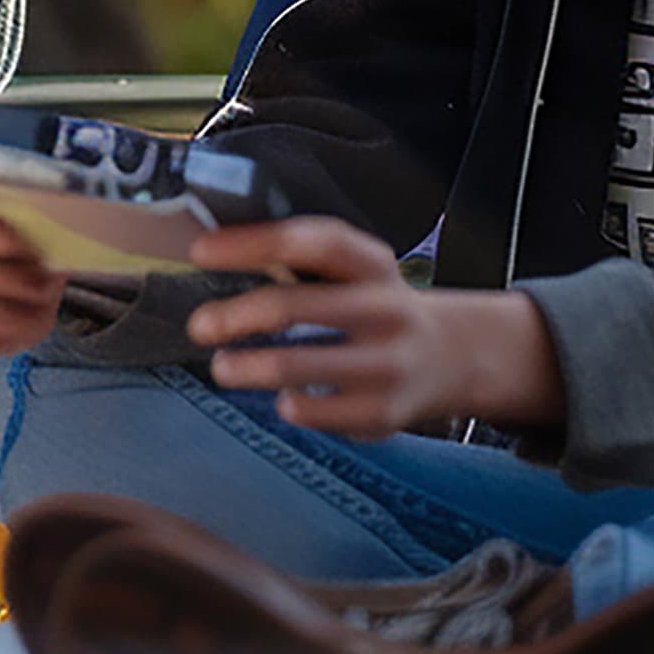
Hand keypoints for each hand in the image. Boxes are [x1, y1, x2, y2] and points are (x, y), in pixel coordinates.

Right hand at [0, 194, 65, 358]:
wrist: (40, 283)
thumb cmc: (32, 250)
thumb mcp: (36, 224)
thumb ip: (31, 218)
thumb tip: (45, 223)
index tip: (14, 241)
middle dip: (4, 277)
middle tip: (37, 276)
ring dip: (17, 308)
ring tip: (39, 296)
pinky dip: (15, 332)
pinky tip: (29, 316)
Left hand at [184, 215, 567, 435]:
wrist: (452, 356)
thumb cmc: (376, 306)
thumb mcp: (355, 270)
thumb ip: (298, 260)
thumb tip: (213, 252)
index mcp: (371, 264)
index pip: (310, 242)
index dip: (251, 244)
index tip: (200, 252)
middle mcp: (385, 308)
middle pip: (294, 304)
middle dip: (236, 315)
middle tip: (200, 325)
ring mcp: (387, 362)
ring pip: (299, 364)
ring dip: (249, 367)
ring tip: (222, 366)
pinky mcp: (384, 410)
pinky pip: (320, 411)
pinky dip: (292, 405)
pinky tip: (281, 399)